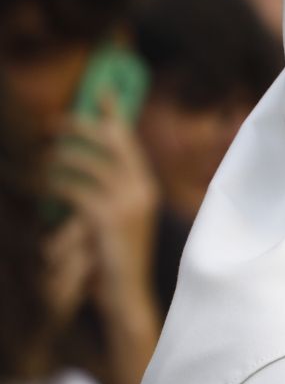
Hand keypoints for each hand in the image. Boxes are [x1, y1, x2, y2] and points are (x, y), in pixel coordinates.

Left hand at [47, 100, 160, 318]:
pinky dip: (54, 183)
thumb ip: (104, 193)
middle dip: (78, 126)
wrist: (125, 295)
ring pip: (87, 162)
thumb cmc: (113, 259)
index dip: (114, 112)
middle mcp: (140, 189)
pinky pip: (74, 188)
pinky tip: (41, 185)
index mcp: (144, 186)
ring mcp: (127, 203)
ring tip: (40, 160)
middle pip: (109, 141)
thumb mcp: (114, 220)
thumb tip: (74, 164)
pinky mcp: (107, 218)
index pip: (128, 140)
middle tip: (50, 122)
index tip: (101, 88)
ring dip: (59, 157)